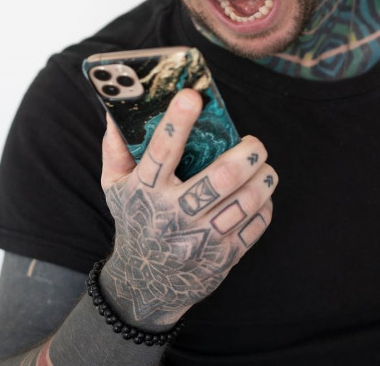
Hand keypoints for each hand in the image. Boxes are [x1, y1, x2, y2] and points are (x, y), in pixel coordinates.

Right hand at [100, 88, 276, 329]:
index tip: (193, 95)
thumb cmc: (134, 221)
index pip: (162, 151)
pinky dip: (265, 205)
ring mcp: (201, 238)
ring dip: (263, 178)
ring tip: (264, 166)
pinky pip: (256, 225)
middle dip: (246, 154)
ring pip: (245, 201)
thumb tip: (115, 112)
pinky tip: (261, 194)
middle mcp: (174, 214)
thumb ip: (115, 148)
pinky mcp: (223, 257)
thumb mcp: (113, 187)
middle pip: (220, 178)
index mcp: (146, 191)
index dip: (177, 121)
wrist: (145, 284)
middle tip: (254, 142)